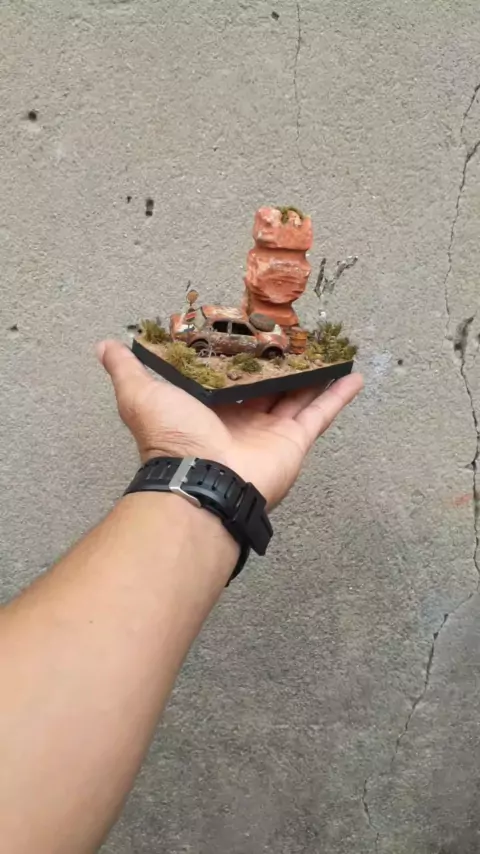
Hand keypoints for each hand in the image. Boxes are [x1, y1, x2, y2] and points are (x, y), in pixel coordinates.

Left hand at [97, 341, 362, 507]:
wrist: (201, 479)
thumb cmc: (172, 437)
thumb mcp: (141, 394)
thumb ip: (127, 369)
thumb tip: (106, 345)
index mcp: (209, 406)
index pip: (229, 372)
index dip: (241, 350)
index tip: (252, 325)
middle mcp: (241, 417)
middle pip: (268, 381)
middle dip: (281, 358)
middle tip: (296, 331)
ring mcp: (270, 430)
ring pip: (298, 393)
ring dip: (315, 371)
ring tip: (330, 346)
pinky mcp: (293, 441)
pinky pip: (321, 414)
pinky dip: (338, 395)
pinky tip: (355, 374)